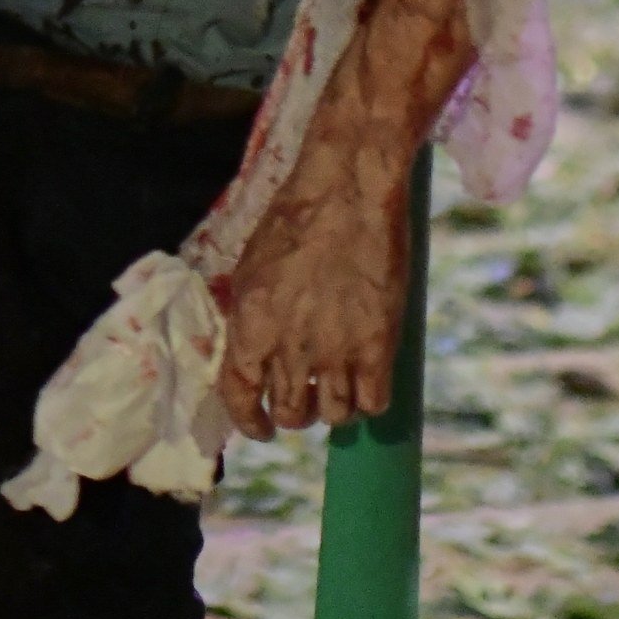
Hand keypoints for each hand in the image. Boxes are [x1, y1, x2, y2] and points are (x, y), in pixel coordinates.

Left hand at [219, 133, 412, 437]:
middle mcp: (288, 348)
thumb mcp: (251, 269)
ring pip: (335, 415)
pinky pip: (374, 402)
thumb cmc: (295, 217)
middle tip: (310, 399)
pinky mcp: (378, 345)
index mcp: (249, 328)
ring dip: (336, 409)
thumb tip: (250, 357)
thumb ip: (249, 320)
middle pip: (292, 414)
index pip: (240, 399)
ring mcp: (335, 350)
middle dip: (298, 413)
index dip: (250, 423)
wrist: (347, 188)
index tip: (262, 429)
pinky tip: (370, 384)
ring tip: (341, 388)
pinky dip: (371, 401)